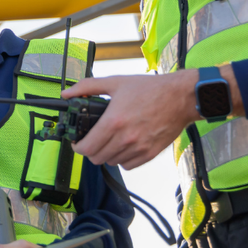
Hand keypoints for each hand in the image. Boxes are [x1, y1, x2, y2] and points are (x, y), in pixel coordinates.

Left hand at [61, 66, 240, 169]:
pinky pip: (127, 165)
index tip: (78, 141)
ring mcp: (138, 148)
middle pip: (96, 158)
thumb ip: (88, 87)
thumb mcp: (116, 82)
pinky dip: (122, 158)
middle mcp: (124, 138)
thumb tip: (67, 93)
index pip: (86, 148)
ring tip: (110, 140)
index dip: (77, 146)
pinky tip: (124, 145)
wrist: (180, 97)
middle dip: (90, 150)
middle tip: (93, 139)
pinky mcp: (149, 154)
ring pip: (111, 162)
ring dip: (106, 153)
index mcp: (113, 122)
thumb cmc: (150, 89)